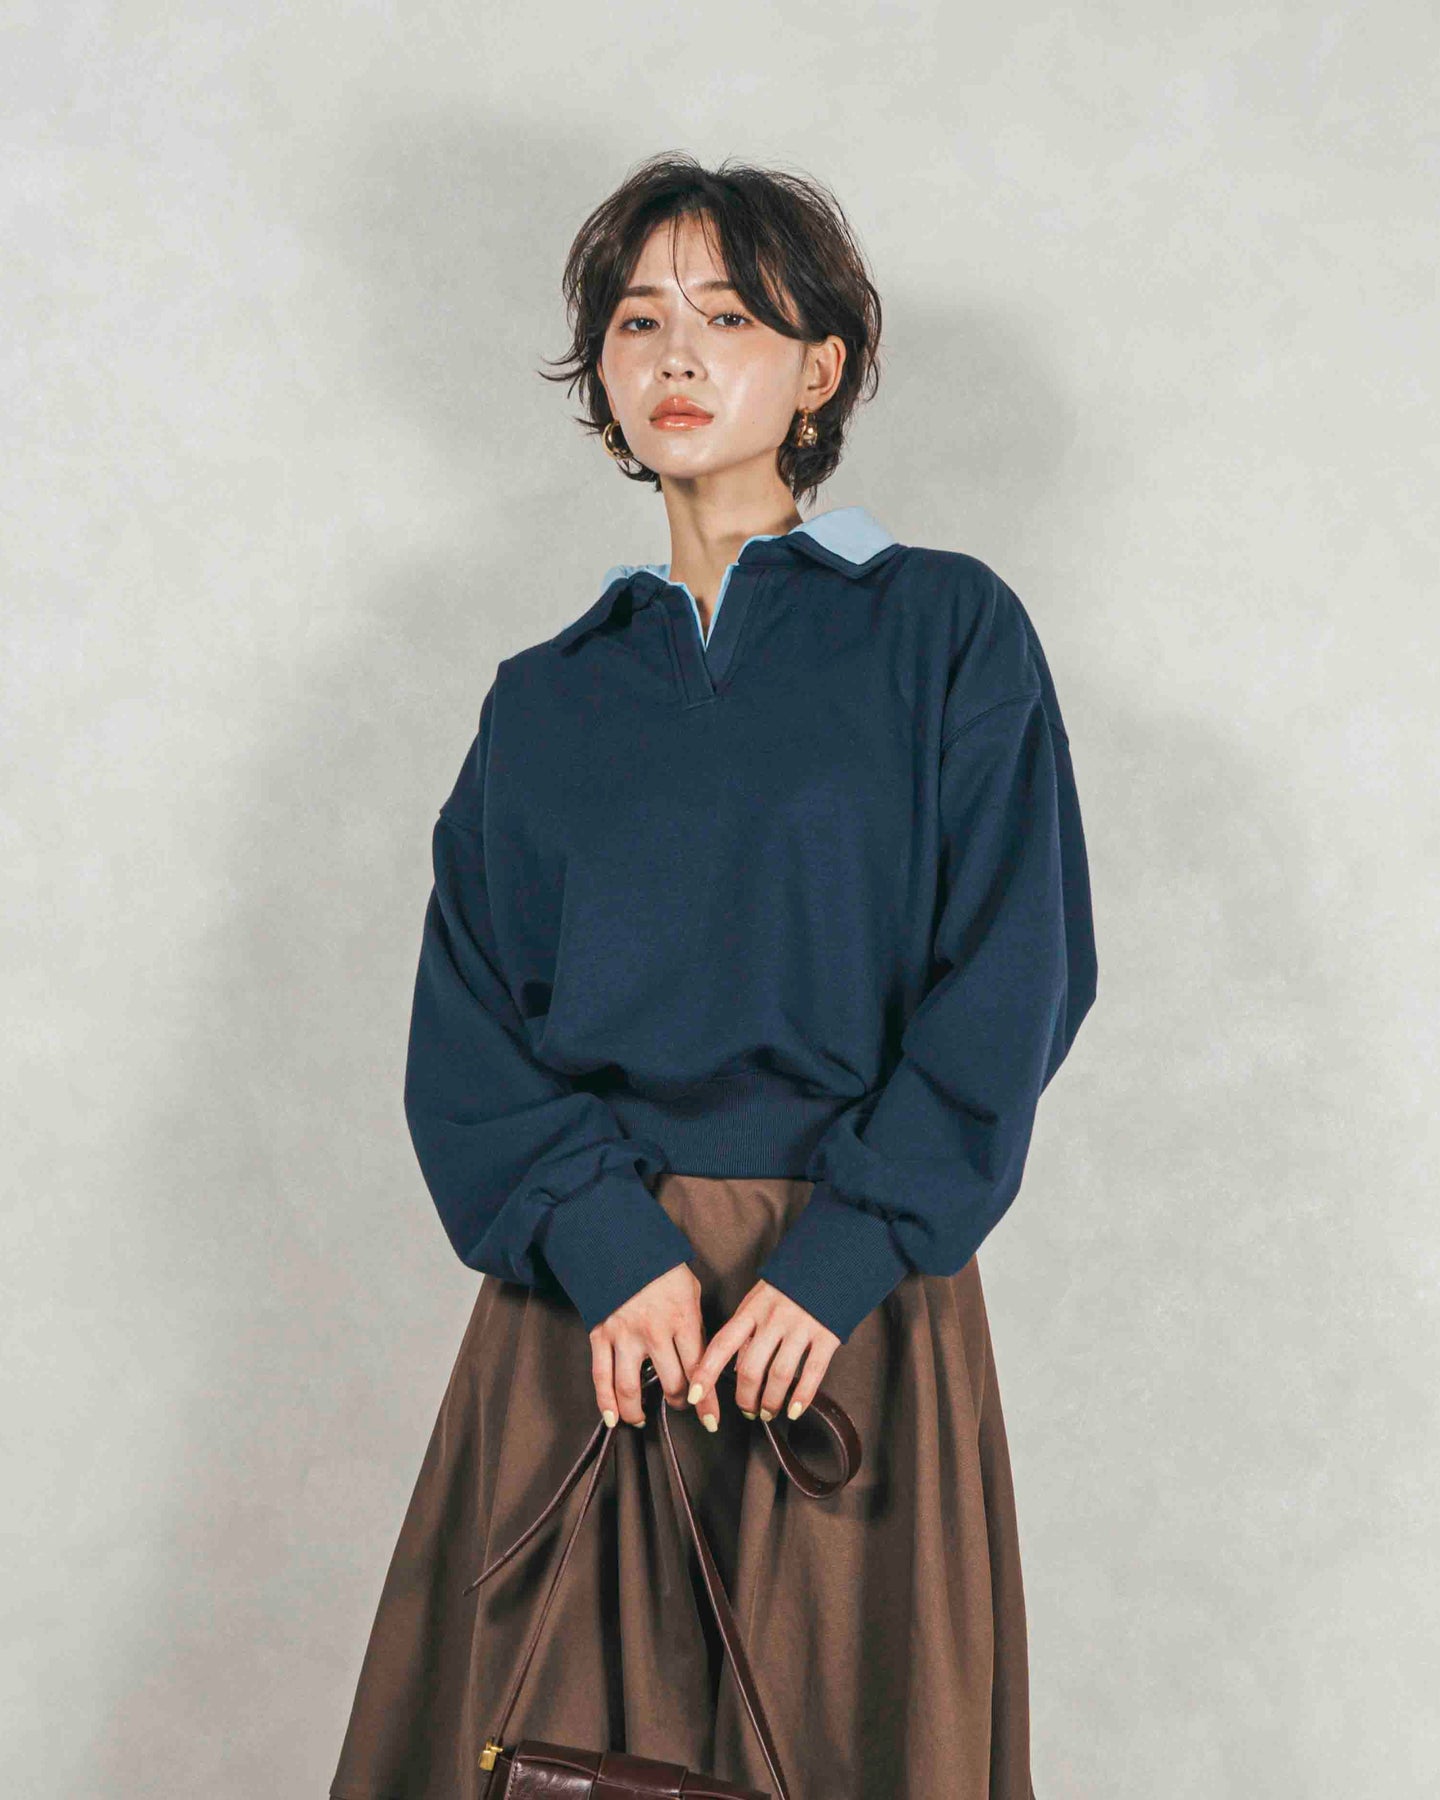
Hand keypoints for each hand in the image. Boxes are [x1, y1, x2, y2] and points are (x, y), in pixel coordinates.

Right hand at [590, 1261, 706, 1430]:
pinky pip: (601, 1377)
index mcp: (682, 1319)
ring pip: (631, 1388)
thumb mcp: (690, 1292)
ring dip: (638, 1411)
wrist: (622, 1245)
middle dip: (678, 1402)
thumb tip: (700, 1361)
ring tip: (641, 1418)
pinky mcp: (601, 1336)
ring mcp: (625, 1336)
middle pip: (670, 1384)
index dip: (707, 1401)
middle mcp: (655, 1332)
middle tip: (679, 1404)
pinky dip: (605, 1402)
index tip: (711, 1420)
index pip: (699, 1370)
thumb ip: (694, 1326)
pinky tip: (612, 1417)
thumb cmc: (662, 1269)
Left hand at [684, 1280, 839, 1426]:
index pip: (721, 1344)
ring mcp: (801, 1327)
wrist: (827, 1263)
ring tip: (768, 1412)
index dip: (705, 1372)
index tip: (693, 1396)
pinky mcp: (826, 1335)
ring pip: (780, 1375)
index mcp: (751, 1310)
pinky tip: (794, 1410)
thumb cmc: (786, 1287)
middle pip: (751, 1368)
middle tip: (747, 1410)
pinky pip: (813, 1372)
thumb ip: (746, 1331)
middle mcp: (773, 1319)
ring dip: (771, 1401)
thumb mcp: (757, 1300)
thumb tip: (734, 1369)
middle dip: (745, 1397)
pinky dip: (802, 1396)